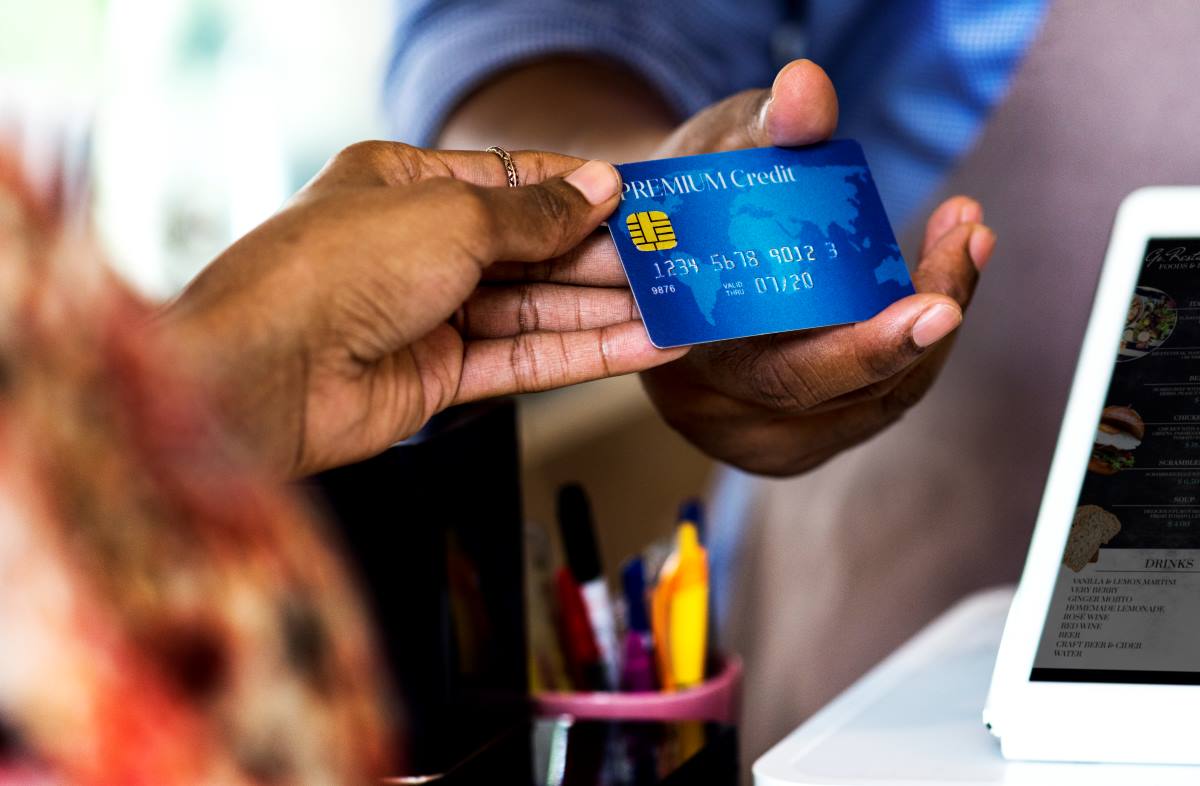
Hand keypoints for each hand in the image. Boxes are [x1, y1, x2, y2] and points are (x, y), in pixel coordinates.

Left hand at [162, 142, 685, 476]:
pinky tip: (640, 346)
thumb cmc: (335, 270)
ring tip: (676, 308)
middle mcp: (417, 249)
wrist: (263, 375)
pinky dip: (583, 353)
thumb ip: (534, 213)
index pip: (511, 182)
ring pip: (535, 309)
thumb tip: (598, 187)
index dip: (578, 192)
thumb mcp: (450, 219)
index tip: (640, 203)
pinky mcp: (439, 377)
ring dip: (605, 310)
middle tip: (673, 262)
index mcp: (404, 187)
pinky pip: (524, 359)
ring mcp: (428, 315)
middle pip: (530, 250)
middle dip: (602, 257)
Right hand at [639, 60, 996, 474]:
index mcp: (689, 355)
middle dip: (924, 321)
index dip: (866, 350)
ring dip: (933, 324)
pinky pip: (877, 403)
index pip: (787, 375)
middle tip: (967, 243)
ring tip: (962, 240)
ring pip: (877, 401)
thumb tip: (806, 91)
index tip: (935, 307)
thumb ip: (760, 133)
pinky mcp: (797, 440)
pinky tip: (939, 283)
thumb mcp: (710, 161)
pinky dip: (917, 345)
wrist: (660, 270)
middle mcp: (722, 414)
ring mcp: (762, 439)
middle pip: (849, 392)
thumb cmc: (685, 214)